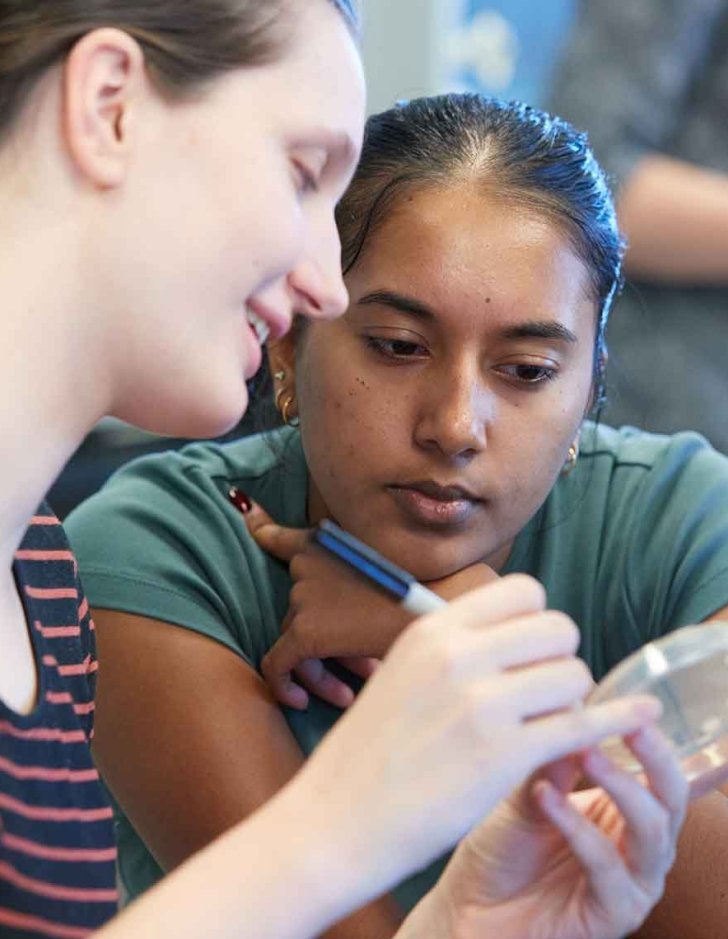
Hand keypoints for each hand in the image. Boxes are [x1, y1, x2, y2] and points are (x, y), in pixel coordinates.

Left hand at [245, 500, 497, 707]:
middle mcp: (307, 563)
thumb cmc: (423, 594)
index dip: (261, 526)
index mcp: (326, 542)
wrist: (436, 611)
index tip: (249, 518)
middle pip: (297, 609)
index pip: (280, 534)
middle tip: (359, 667)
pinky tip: (301, 702)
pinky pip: (276, 665)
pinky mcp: (303, 631)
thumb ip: (351, 578)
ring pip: (294, 640)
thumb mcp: (389, 572)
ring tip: (347, 690)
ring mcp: (302, 596)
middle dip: (323, 640)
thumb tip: (349, 611)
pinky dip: (284, 685)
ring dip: (319, 668)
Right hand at [293, 575, 665, 907]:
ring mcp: (482, 704)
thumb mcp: (400, 670)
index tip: (531, 651)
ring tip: (549, 724)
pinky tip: (631, 721)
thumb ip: (456, 645)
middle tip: (545, 692)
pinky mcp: (504, 756)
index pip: (524, 590)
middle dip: (561, 658)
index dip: (538, 621)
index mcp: (434, 630)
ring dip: (573, 700)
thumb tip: (520, 633)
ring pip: (574, 675)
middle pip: (559, 627)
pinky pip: (582, 725)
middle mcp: (460, 655)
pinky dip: (610, 724)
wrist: (336, 817)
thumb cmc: (369, 749)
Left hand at [407, 726, 686, 938]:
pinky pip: (608, 866)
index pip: (657, 767)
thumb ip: (553, 756)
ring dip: (618, 785)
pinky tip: (544, 798)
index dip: (647, 733)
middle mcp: (638, 845)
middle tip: (626, 723)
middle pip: (671, 795)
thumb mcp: (525, 787)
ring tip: (583, 752)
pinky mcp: (615, 913)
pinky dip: (576, 826)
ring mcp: (632, 882)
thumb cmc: (499, 846)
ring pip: (651, 829)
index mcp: (625, 810)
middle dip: (653, 755)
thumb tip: (573, 704)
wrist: (469, 907)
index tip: (627, 699)